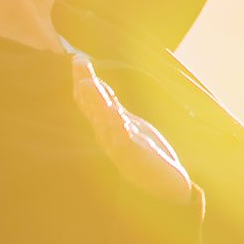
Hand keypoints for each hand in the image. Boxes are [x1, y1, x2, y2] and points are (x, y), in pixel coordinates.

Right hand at [70, 56, 193, 205]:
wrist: (165, 186)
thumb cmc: (145, 153)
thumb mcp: (127, 123)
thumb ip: (110, 106)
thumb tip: (94, 84)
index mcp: (108, 126)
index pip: (91, 101)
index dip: (83, 79)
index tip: (78, 58)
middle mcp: (108, 135)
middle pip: (93, 107)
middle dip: (86, 85)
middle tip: (79, 63)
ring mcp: (120, 147)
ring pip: (104, 122)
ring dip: (98, 102)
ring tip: (90, 84)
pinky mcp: (135, 157)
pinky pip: (125, 142)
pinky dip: (120, 130)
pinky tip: (119, 118)